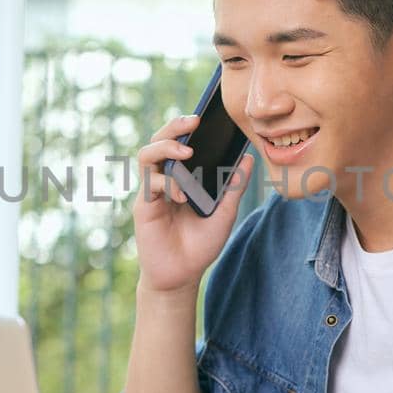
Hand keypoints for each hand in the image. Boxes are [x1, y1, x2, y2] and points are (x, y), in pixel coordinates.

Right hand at [130, 114, 254, 293]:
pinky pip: (150, 185)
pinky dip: (167, 184)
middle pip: (159, 141)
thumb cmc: (200, 245)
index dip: (186, 127)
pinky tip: (182, 195)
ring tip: (186, 153)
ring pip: (147, 155)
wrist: (183, 276)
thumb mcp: (224, 212)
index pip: (179, 142)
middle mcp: (163, 179)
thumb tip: (248, 159)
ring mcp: (152, 192)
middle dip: (174, 127)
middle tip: (193, 122)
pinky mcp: (144, 207)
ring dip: (166, 148)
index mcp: (181, 176)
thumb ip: (233, 186)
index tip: (205, 117)